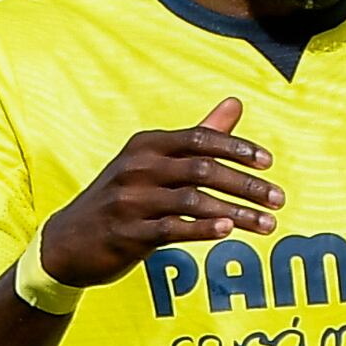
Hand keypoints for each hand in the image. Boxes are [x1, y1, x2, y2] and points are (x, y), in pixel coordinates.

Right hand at [39, 97, 280, 285]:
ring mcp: (130, 200)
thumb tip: (237, 103)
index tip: (268, 163)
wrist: (67, 241)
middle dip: (246, 185)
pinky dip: (202, 228)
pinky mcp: (127, 233)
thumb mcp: (153, 161)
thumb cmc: (123, 197)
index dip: (237, 148)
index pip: (200, 138)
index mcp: (147, 145)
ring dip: (237, 213)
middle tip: (279, 199)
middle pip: (203, 170)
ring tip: (268, 225)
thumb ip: (199, 135)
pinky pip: (172, 229)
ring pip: (194, 202)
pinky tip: (228, 231)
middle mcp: (137, 167)